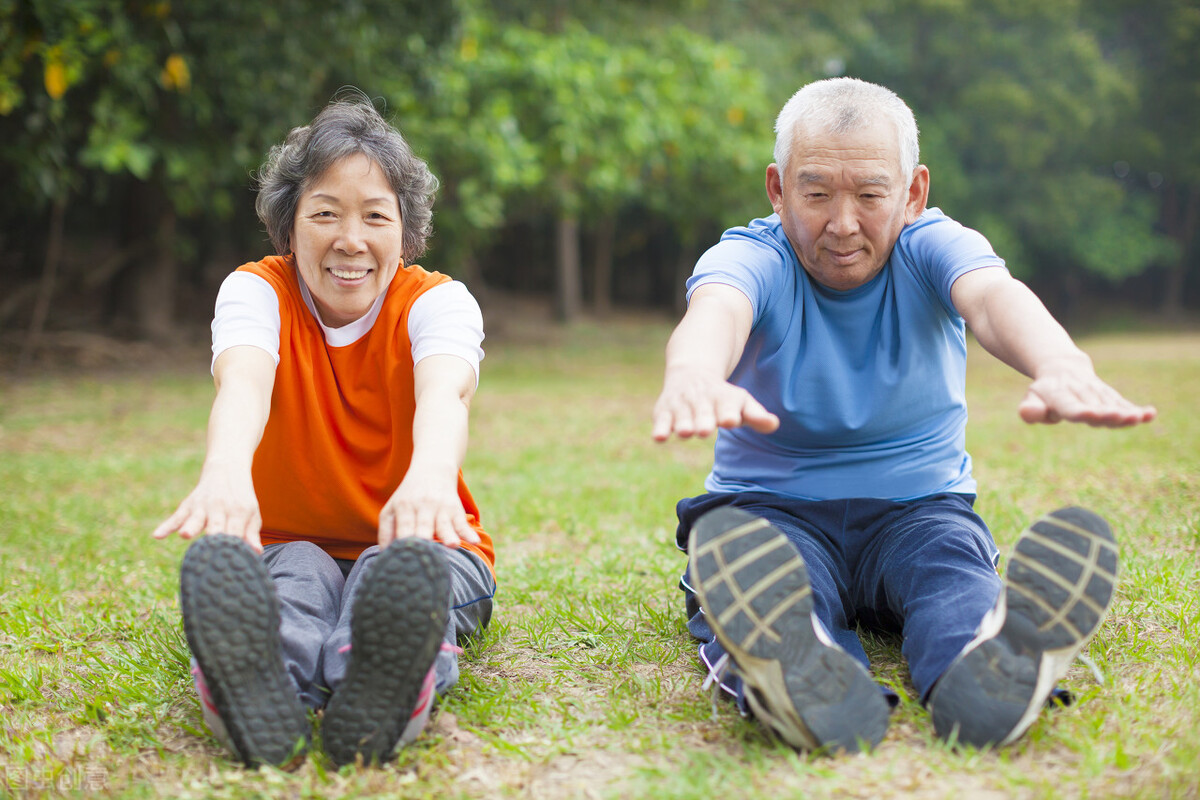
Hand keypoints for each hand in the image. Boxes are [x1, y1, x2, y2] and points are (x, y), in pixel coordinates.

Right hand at [151, 469, 262, 551]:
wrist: (227, 470)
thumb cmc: (241, 499)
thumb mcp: (251, 513)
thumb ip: (251, 534)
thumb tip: (257, 553)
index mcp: (239, 512)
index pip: (236, 533)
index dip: (233, 549)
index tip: (231, 564)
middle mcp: (220, 508)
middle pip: (216, 527)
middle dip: (214, 538)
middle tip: (211, 554)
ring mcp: (203, 506)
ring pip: (195, 519)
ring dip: (191, 527)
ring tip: (185, 535)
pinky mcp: (188, 505)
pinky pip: (176, 517)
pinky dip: (167, 526)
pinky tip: (157, 535)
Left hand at [378, 470, 479, 548]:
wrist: (432, 470)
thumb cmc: (408, 496)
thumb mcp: (392, 508)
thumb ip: (386, 531)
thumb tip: (384, 554)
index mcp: (404, 507)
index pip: (404, 527)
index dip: (404, 543)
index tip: (405, 560)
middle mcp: (422, 506)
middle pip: (423, 527)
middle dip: (425, 541)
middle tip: (424, 558)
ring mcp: (440, 507)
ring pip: (444, 524)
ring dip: (448, 535)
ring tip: (452, 545)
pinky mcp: (455, 508)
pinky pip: (462, 522)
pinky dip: (468, 532)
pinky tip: (474, 541)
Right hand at [652, 367, 779, 440]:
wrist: (691, 373)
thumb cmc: (722, 397)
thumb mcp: (741, 402)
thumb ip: (756, 416)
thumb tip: (774, 424)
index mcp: (723, 399)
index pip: (727, 406)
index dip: (728, 413)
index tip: (730, 420)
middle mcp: (701, 401)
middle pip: (703, 412)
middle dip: (703, 420)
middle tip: (704, 430)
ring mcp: (682, 406)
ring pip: (681, 416)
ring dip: (683, 424)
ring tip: (685, 432)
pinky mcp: (664, 412)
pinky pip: (661, 420)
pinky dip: (660, 427)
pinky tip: (659, 437)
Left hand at [1018, 361, 1156, 427]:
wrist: (1062, 368)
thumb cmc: (1044, 392)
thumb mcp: (1031, 399)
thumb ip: (1030, 410)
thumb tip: (1027, 413)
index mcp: (1060, 395)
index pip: (1070, 406)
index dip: (1080, 411)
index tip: (1090, 414)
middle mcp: (1081, 392)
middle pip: (1096, 407)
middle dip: (1107, 413)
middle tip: (1119, 417)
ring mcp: (1098, 393)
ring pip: (1112, 405)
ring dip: (1125, 413)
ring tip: (1137, 418)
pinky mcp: (1110, 396)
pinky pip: (1124, 403)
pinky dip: (1137, 410)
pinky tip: (1151, 414)